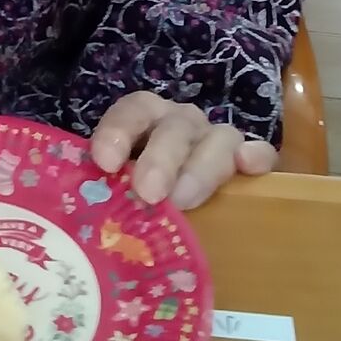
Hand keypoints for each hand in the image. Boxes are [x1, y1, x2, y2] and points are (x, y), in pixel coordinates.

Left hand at [90, 92, 275, 209]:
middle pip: (174, 128)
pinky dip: (256, 157)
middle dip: (160, 158)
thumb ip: (103, 195)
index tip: (105, 164)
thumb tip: (80, 229)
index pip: (132, 111)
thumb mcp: (117, 189)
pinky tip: (249, 167)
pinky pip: (260, 152)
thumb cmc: (135, 195)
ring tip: (185, 200)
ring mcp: (215, 140)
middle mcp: (181, 123)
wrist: (173, 196)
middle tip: (148, 194)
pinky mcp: (248, 161)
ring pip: (217, 138)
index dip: (118, 132)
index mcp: (146, 120)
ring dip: (200, 169)